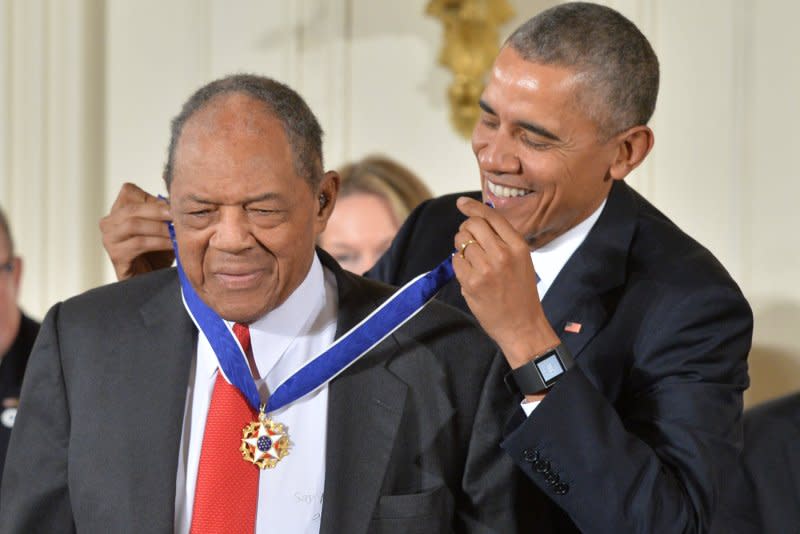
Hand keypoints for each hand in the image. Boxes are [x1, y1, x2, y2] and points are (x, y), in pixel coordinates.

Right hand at [100, 182, 173, 280]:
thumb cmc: (158, 250)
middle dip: (158, 211)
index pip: (128, 191)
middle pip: (132, 208)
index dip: (151, 197)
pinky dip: (158, 242)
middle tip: (178, 216)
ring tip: (177, 232)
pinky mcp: (116, 256)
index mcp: (118, 211)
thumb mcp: (161, 225)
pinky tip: (172, 245)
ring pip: (134, 225)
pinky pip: (138, 244)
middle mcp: (109, 223)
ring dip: (160, 228)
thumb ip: (163, 210)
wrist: (154, 277)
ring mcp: (109, 239)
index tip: (173, 205)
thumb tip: (176, 197)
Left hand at [452, 197, 560, 369]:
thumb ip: (503, 241)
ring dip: (461, 247)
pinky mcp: (472, 283)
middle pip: (472, 225)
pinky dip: (458, 265)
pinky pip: (455, 261)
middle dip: (465, 229)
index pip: (491, 216)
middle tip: (467, 240)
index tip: (461, 203)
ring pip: (461, 242)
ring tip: (471, 260)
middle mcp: (502, 254)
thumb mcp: (522, 261)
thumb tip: (477, 221)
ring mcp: (486, 268)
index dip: (473, 207)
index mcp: (518, 246)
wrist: (522, 326)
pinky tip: (469, 274)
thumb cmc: (521, 293)